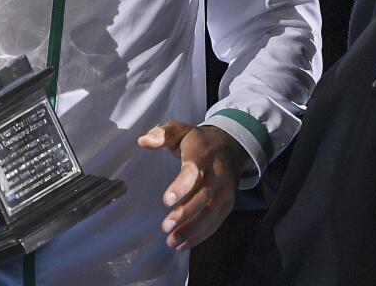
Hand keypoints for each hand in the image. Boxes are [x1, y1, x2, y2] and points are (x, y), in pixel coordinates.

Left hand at [137, 122, 246, 250]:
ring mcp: (225, 191)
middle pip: (203, 197)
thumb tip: (143, 141)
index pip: (194, 171)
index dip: (181, 186)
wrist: (232, 146)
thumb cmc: (199, 141)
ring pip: (210, 213)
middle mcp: (218, 174)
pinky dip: (200, 235)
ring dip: (192, 230)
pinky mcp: (228, 204)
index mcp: (203, 154)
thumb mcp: (181, 130)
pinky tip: (183, 244)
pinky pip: (215, 222)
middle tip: (165, 227)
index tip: (166, 201)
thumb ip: (163, 133)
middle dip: (185, 214)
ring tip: (171, 241)